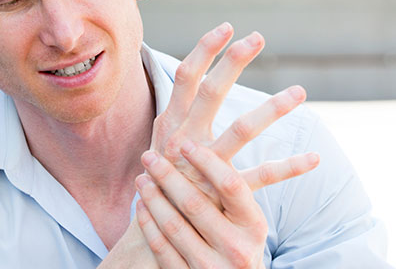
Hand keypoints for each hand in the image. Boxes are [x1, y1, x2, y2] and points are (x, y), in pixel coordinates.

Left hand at [135, 139, 319, 267]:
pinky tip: (141, 208)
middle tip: (149, 156)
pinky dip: (149, 226)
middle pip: (195, 204)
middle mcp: (237, 248)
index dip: (207, 162)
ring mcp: (212, 268)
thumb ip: (234, 192)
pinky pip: (163, 250)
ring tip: (141, 179)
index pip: (230, 186)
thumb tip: (207, 140)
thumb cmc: (241, 244)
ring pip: (174, 227)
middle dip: (168, 176)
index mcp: (254, 226)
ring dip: (153, 199)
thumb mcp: (248, 221)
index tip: (184, 142)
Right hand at [150, 22, 308, 201]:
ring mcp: (205, 167)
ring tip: (300, 91)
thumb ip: (179, 113)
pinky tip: (315, 158)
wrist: (153, 231)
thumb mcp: (161, 141)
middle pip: (209, 92)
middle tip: (258, 37)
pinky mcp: (222, 194)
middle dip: (233, 62)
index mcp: (171, 124)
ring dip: (272, 108)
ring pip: (241, 130)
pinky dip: (290, 167)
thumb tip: (192, 76)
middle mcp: (185, 140)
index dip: (204, 50)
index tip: (227, 27)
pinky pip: (260, 177)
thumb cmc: (160, 180)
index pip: (185, 78)